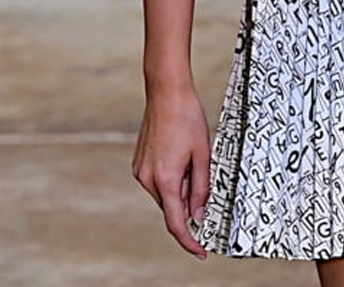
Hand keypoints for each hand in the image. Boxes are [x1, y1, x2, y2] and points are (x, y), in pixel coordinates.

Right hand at [132, 83, 210, 256]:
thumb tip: (198, 215)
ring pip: (165, 194)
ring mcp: (141, 171)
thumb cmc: (187, 118)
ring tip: (190, 155)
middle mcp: (148, 179)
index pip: (176, 223)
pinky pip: (158, 181)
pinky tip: (180, 154)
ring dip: (180, 187)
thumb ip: (201, 188)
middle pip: (172, 207)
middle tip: (201, 172)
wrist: (167, 92)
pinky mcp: (139, 163)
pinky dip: (171, 178)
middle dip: (189, 200)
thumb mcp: (204, 154)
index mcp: (165, 179)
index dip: (189, 241)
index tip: (200, 251)